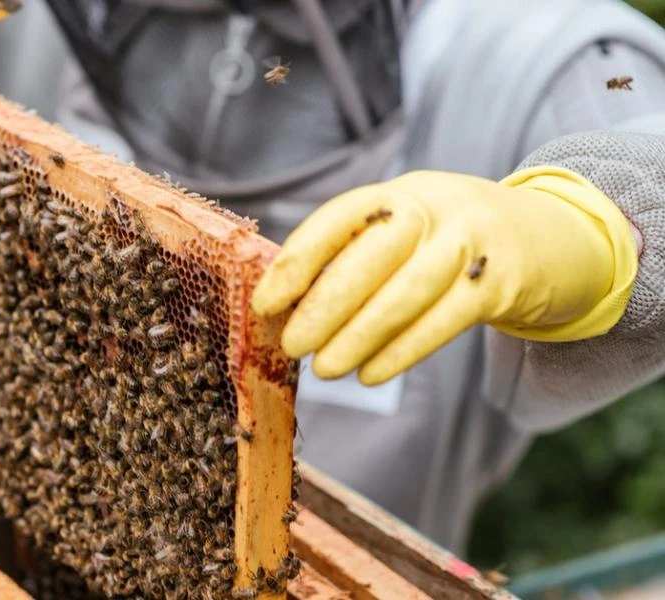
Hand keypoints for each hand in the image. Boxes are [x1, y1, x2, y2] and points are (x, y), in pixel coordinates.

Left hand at [251, 168, 637, 385]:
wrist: (549, 238)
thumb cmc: (448, 242)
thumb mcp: (407, 229)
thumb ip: (356, 256)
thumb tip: (288, 306)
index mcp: (399, 193)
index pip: (339, 219)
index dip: (297, 261)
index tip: (266, 303)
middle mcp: (435, 207)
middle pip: (373, 255)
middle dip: (326, 304)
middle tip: (293, 345)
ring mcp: (472, 241)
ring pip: (407, 292)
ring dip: (359, 335)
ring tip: (325, 368)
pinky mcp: (502, 281)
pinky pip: (444, 320)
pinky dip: (402, 350)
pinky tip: (370, 374)